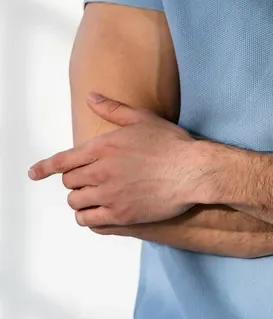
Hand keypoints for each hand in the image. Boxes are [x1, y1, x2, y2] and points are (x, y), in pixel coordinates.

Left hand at [27, 94, 224, 227]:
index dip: (45, 168)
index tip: (34, 173)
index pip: (62, 161)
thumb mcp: (141, 118)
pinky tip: (97, 212)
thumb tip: (91, 98)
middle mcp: (100, 172)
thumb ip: (112, 109)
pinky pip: (89, 220)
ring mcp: (109, 195)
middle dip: (75, 181)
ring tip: (93, 196)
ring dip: (81, 199)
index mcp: (102, 147)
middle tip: (88, 180)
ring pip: (76, 203)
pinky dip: (88, 217)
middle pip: (69, 183)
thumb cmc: (171, 143)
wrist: (192, 171)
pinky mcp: (120, 215)